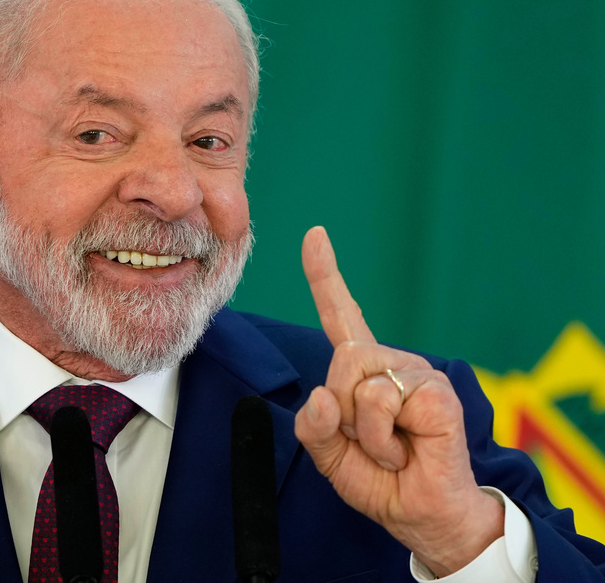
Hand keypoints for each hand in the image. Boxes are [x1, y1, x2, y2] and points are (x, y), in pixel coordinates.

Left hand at [293, 227, 502, 576]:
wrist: (422, 516)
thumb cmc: (382, 480)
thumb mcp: (331, 455)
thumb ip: (313, 426)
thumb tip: (319, 394)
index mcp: (363, 371)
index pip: (342, 316)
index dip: (326, 276)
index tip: (315, 234)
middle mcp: (391, 363)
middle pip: (341, 360)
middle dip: (339, 411)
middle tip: (367, 442)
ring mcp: (417, 374)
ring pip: (359, 384)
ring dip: (363, 433)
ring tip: (391, 449)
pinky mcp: (437, 393)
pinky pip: (384, 402)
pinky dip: (384, 441)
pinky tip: (410, 450)